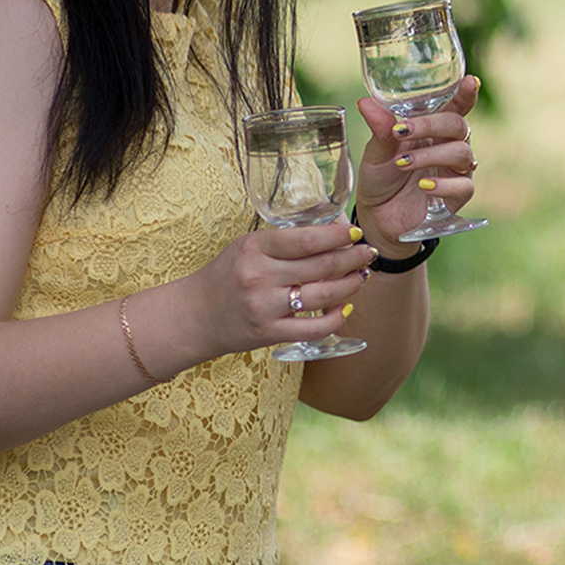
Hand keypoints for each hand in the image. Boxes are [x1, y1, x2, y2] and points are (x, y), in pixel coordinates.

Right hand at [194, 221, 370, 355]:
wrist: (195, 315)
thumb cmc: (227, 275)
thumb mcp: (248, 246)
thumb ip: (284, 240)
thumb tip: (332, 230)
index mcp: (254, 248)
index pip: (306, 239)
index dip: (337, 236)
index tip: (355, 233)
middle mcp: (259, 277)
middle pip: (320, 266)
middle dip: (352, 258)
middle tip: (369, 252)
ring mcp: (264, 307)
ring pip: (322, 296)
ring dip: (350, 285)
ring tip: (362, 276)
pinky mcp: (268, 333)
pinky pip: (313, 328)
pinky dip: (336, 318)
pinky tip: (346, 307)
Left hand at [354, 78, 480, 251]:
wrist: (377, 218)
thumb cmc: (381, 178)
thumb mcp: (376, 152)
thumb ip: (380, 129)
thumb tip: (365, 103)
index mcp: (433, 129)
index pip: (456, 106)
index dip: (466, 94)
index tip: (469, 82)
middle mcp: (449, 146)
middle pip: (458, 126)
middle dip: (432, 125)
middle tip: (403, 130)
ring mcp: (455, 171)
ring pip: (461, 153)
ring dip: (431, 155)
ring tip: (402, 163)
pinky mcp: (456, 197)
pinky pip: (464, 186)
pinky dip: (444, 184)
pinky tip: (424, 185)